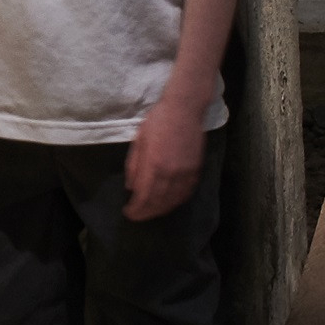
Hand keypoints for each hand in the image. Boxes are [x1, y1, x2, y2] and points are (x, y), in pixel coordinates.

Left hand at [126, 93, 208, 223]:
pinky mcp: (196, 169)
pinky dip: (177, 201)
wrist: (184, 108)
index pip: (143, 197)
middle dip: (146, 213)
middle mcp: (170, 173)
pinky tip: (170, 202)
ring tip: (152, 212)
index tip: (128, 212)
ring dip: (161, 210)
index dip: (135, 209)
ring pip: (173, 200)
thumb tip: (132, 188)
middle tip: (137, 216)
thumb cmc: (157, 121)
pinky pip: (186, 192)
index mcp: (153, 165)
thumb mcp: (138, 141)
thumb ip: (134, 167)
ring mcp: (185, 172)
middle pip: (158, 203)